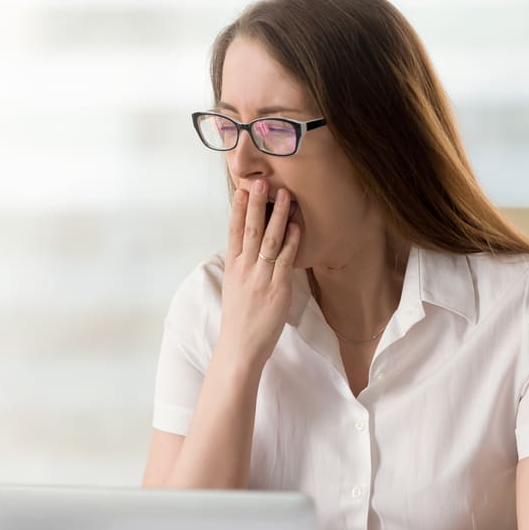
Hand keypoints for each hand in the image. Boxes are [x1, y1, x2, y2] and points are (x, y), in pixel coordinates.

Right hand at [218, 180, 300, 370]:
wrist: (240, 347)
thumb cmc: (239, 319)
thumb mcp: (233, 287)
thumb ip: (240, 265)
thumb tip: (247, 247)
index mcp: (232, 267)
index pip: (233, 231)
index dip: (238, 209)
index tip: (242, 189)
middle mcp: (245, 269)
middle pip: (251, 230)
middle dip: (257, 204)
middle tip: (262, 182)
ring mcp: (260, 277)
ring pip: (270, 240)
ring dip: (278, 215)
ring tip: (285, 195)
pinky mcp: (277, 288)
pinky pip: (285, 259)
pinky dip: (291, 240)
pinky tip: (296, 225)